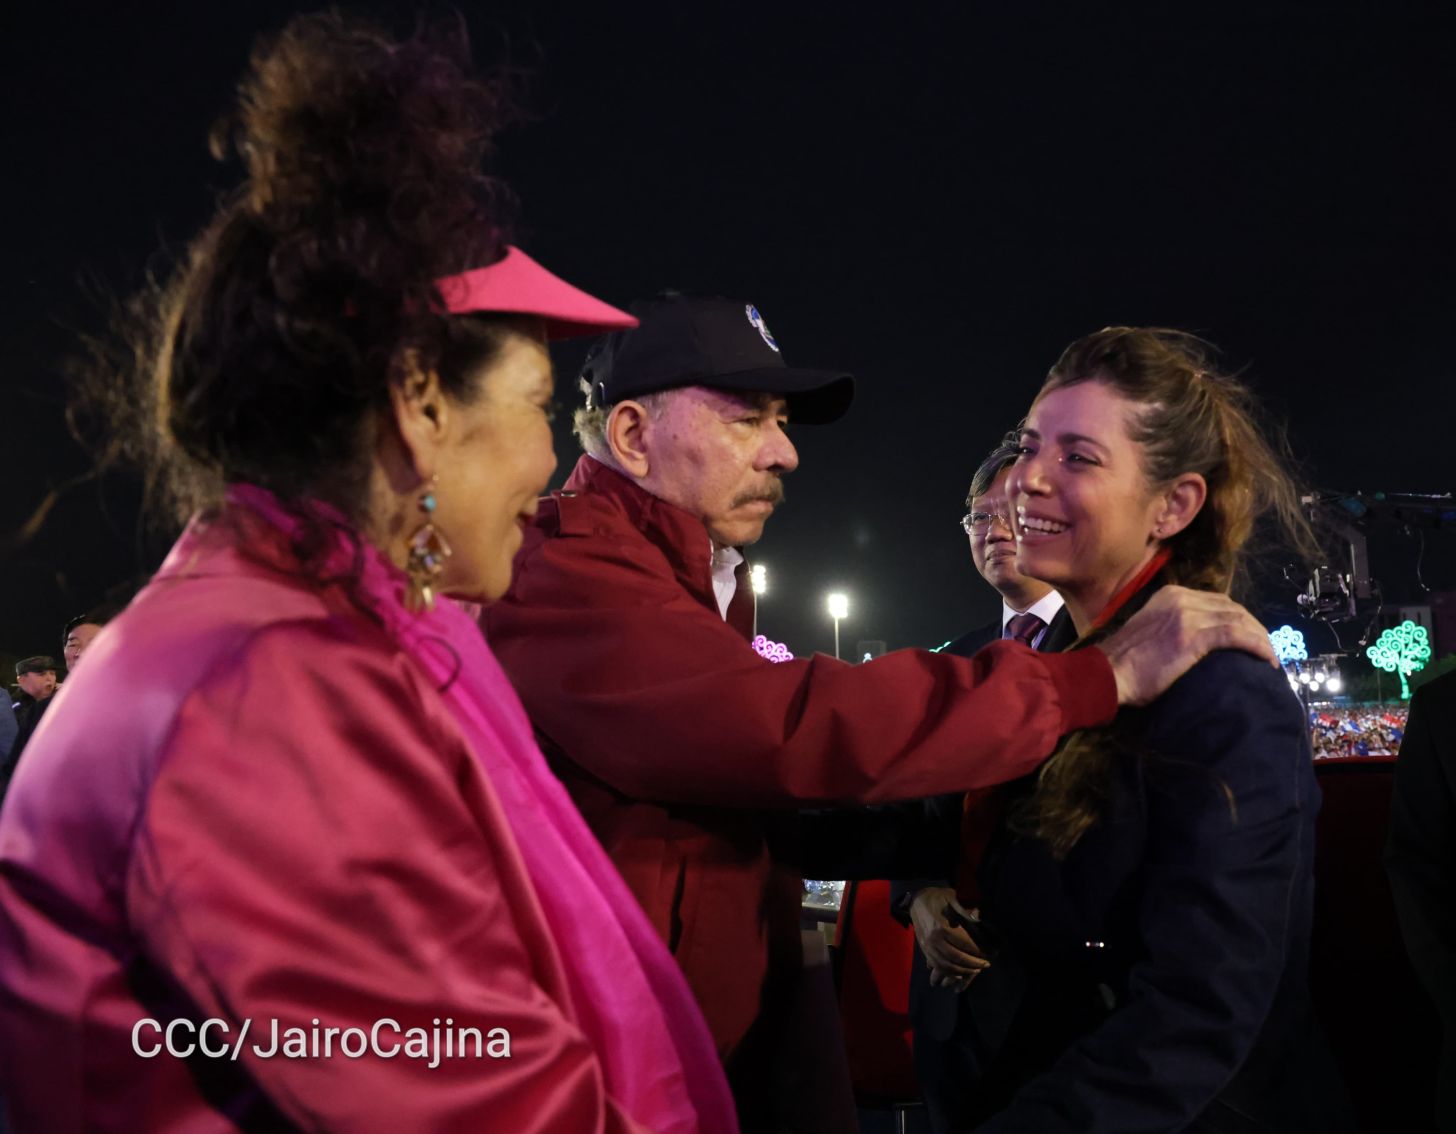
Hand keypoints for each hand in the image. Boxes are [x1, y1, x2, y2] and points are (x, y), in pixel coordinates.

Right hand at [908, 887, 988, 991]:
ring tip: (976, 970)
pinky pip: (937, 966)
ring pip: (947, 966)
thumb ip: (966, 910)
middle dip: (974, 964)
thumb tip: (980, 921)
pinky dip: (949, 973)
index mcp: (943, 928)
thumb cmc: (937, 898)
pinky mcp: (925, 950)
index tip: (991, 954)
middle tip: (986, 964)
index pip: (965, 944)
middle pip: (957, 958)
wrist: (916, 900)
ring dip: (963, 971)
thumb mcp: (953, 898)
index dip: (980, 951)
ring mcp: (928, 947)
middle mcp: (934, 940)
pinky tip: (959, 974)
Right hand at [1097, 585, 1275, 706]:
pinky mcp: (1192, 636)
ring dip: (1260, 638)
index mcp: (1170, 595)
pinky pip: (1235, 635)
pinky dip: (1256, 645)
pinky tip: (1267, 659)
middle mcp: (1181, 599)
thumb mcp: (1148, 629)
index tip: (1251, 635)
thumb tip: (1195, 641)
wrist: (1107, 672)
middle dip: (1254, 626)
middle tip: (1267, 648)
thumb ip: (1171, 624)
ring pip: (1238, 619)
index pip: (1217, 600)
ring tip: (1270, 656)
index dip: (1239, 617)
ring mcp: (1187, 615)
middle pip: (1232, 607)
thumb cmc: (1124, 661)